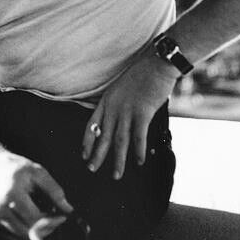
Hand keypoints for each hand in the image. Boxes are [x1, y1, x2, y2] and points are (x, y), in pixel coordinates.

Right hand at [0, 150, 72, 239]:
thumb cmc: (16, 168)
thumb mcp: (37, 172)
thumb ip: (54, 190)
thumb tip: (69, 210)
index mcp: (12, 195)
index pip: (36, 219)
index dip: (53, 221)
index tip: (63, 217)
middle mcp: (0, 210)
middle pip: (30, 233)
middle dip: (48, 229)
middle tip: (56, 219)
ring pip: (24, 239)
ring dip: (39, 234)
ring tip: (45, 219)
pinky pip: (16, 238)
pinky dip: (28, 233)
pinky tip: (33, 220)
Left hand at [82, 50, 177, 179]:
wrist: (156, 64)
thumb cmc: (141, 74)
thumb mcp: (121, 88)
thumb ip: (117, 103)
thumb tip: (117, 118)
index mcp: (106, 100)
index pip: (91, 124)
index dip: (87, 141)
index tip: (83, 154)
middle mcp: (113, 107)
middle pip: (102, 136)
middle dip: (97, 155)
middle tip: (91, 169)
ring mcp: (127, 110)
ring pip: (119, 141)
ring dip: (118, 160)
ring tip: (116, 175)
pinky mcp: (142, 113)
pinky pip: (138, 136)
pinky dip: (138, 150)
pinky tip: (139, 162)